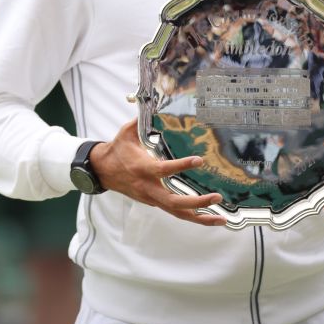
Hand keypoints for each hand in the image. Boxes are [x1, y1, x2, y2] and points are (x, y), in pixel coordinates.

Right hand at [90, 121, 226, 226]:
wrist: (102, 171)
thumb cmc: (117, 151)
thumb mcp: (126, 133)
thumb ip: (142, 121)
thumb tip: (153, 103)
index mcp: (142, 168)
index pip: (164, 170)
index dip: (181, 166)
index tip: (199, 160)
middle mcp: (148, 187)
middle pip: (174, 202)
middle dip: (197, 202)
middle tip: (217, 197)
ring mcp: (151, 198)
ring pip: (177, 213)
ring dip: (199, 218)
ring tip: (220, 219)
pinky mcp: (154, 202)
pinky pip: (175, 212)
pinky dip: (192, 216)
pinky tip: (209, 217)